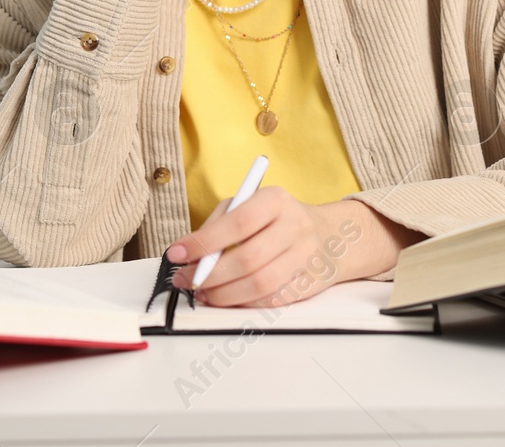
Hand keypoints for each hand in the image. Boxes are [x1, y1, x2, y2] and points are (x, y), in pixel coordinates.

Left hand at [165, 188, 421, 306]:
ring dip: (225, 295)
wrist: (328, 235)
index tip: (176, 254)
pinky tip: (228, 299)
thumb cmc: (275, 219)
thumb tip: (188, 255)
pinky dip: (244, 304)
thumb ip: (219, 225)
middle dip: (210, 275)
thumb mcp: (248, 205)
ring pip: (261, 285)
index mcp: (276, 200)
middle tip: (185, 281)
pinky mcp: (309, 283)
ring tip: (204, 294)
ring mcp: (305, 257)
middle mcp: (295, 226)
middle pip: (249, 259)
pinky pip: (272, 301)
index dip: (204, 241)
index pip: (238, 221)